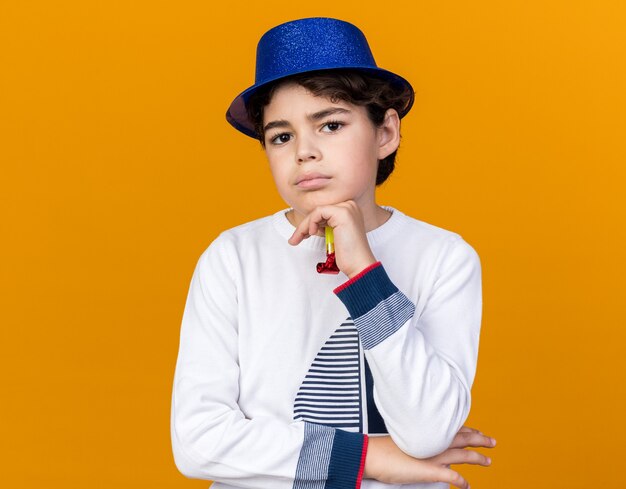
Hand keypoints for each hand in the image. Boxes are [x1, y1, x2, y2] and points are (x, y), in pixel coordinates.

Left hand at [288, 201, 376, 277]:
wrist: (359, 265)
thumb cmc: (348, 254)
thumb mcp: (334, 235)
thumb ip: (325, 225)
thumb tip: (307, 223)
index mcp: (350, 209)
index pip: (324, 212)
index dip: (310, 223)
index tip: (301, 235)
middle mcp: (350, 205)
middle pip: (319, 211)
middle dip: (304, 225)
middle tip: (294, 239)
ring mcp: (348, 208)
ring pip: (316, 212)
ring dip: (304, 226)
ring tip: (297, 239)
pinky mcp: (342, 213)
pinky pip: (318, 212)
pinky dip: (311, 223)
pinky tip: (312, 234)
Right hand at [364, 426, 495, 488]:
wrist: (372, 455)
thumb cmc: (383, 448)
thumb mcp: (404, 440)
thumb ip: (418, 441)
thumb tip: (425, 445)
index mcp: (427, 433)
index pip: (453, 429)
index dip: (468, 429)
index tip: (477, 431)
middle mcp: (433, 442)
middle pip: (463, 438)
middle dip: (480, 440)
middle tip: (492, 442)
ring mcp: (432, 456)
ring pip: (462, 455)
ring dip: (477, 458)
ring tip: (487, 461)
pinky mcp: (429, 471)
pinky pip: (451, 476)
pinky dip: (461, 481)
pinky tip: (466, 485)